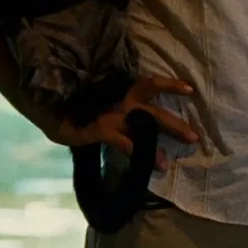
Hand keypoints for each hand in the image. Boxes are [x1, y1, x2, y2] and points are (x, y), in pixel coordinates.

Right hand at [51, 76, 197, 169]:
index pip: (152, 83)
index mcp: (125, 90)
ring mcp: (113, 115)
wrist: (53, 110)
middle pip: (155, 113)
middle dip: (175, 126)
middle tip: (194, 138)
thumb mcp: (107, 99)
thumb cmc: (85, 105)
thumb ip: (125, 104)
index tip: (191, 89)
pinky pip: (125, 142)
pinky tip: (148, 163)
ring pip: (141, 131)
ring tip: (167, 164)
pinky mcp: (101, 129)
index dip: (171, 85)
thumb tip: (145, 116)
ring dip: (156, 148)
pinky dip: (138, 151)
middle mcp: (123, 101)